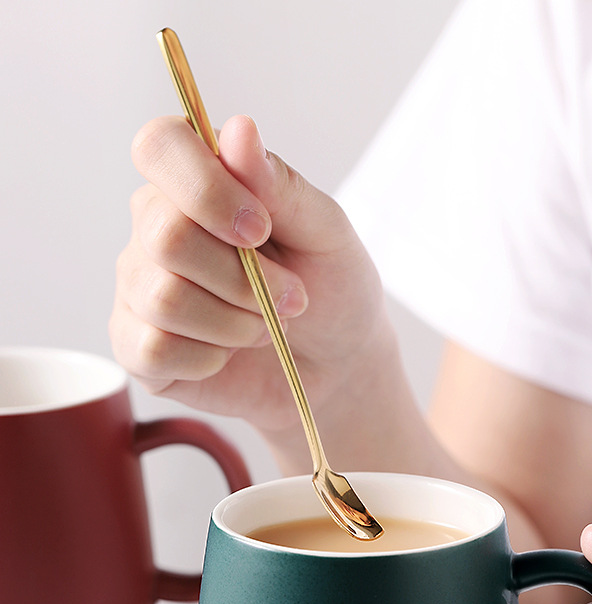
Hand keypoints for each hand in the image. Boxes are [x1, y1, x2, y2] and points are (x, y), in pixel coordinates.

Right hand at [109, 114, 394, 467]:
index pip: (158, 146)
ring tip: (266, 327)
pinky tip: (229, 354)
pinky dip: (209, 358)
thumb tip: (238, 130)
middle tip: (292, 298)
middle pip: (167, 236)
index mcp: (195, 181)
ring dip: (236, 323)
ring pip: (165, 299)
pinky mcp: (137, 349)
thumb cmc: (330, 290)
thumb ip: (280, 185)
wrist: (334, 366)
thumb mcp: (326, 233)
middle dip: (245, 279)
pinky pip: (154, 350)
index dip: (206, 188)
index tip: (261, 229)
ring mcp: (138, 289)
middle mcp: (153, 228)